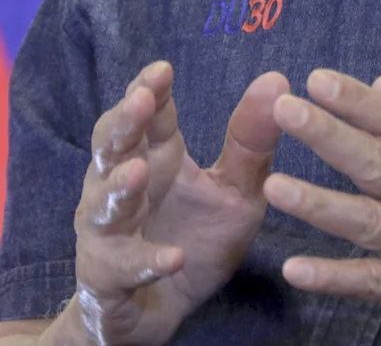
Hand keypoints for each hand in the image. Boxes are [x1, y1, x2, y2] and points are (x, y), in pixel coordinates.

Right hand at [66, 62, 288, 345]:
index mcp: (155, 158)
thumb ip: (252, 142)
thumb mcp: (237, 192)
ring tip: (139, 172)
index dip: (149, 90)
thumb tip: (277, 79)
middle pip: (110, 147)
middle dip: (122, 123)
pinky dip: (145, 262)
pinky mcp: (108, 278)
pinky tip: (172, 258)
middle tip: (140, 101)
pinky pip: (122, 267)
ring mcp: (108, 233)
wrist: (163, 312)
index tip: (163, 69)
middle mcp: (122, 187)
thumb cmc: (196, 240)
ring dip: (118, 188)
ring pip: (103, 205)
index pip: (146, 115)